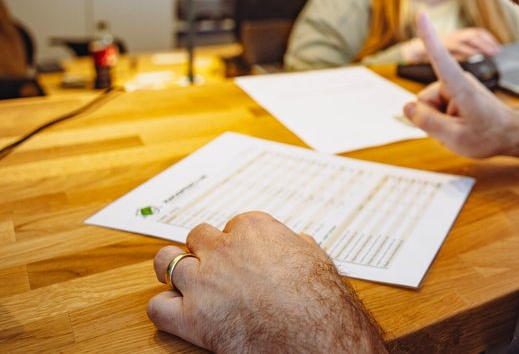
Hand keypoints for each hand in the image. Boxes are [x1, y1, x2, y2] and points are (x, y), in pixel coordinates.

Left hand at [147, 211, 384, 352]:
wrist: (315, 333)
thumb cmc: (321, 298)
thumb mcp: (315, 258)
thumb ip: (297, 246)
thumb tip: (298, 243)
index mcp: (254, 229)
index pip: (233, 224)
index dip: (236, 242)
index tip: (242, 254)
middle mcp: (223, 249)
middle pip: (197, 236)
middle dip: (203, 250)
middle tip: (212, 266)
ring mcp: (203, 282)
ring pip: (166, 261)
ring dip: (172, 269)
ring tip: (181, 280)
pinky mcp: (191, 317)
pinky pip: (158, 306)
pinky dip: (164, 309)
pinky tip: (177, 314)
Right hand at [403, 12, 518, 158]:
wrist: (512, 135)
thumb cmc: (489, 136)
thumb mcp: (456, 138)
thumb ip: (427, 122)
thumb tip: (407, 106)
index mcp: (459, 86)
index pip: (440, 57)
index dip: (429, 36)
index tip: (422, 14)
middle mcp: (457, 80)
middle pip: (425, 99)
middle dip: (432, 117)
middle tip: (456, 130)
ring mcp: (457, 86)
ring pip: (430, 106)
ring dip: (440, 121)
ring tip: (462, 128)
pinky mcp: (457, 92)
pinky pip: (439, 108)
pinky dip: (445, 120)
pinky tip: (462, 127)